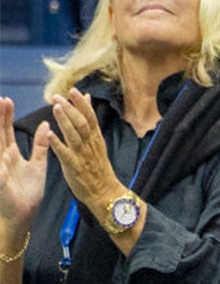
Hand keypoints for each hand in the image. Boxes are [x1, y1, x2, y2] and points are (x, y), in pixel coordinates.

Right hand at [0, 97, 48, 227]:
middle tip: (0, 100)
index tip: (7, 99)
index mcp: (10, 154)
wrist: (23, 214)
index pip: (5, 131)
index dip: (5, 116)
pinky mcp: (0, 183)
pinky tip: (7, 152)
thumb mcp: (37, 165)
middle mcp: (1, 159)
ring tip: (1, 120)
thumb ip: (40, 146)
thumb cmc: (27, 191)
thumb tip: (45, 125)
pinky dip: (2, 163)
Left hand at [47, 89, 123, 210]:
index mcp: (96, 139)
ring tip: (55, 108)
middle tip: (58, 97)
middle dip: (71, 109)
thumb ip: (90, 120)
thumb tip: (87, 98)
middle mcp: (91, 146)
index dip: (82, 104)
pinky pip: (66, 155)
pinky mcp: (75, 168)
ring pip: (75, 136)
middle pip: (83, 124)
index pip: (91, 118)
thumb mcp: (97, 142)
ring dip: (65, 121)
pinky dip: (58, 144)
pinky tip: (49, 135)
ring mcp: (83, 157)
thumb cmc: (98, 168)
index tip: (73, 90)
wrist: (106, 193)